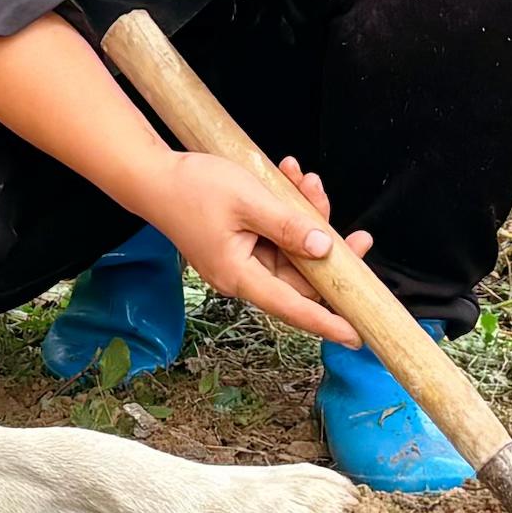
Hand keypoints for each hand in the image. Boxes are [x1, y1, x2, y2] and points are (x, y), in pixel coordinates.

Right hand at [137, 151, 368, 348]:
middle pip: (300, 276)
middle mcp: (242, 275)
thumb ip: (288, 226)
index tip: (358, 335)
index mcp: (240, 275)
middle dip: (329, 250)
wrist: (152, 176)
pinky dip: (288, 213)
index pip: (293, 307)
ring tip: (307, 182)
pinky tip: (290, 180)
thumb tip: (325, 249)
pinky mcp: (241, 244)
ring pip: (292, 252)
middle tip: (359, 235)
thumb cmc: (192, 188)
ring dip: (306, 219)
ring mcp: (241, 260)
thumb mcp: (248, 201)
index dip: (327, 323)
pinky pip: (277, 236)